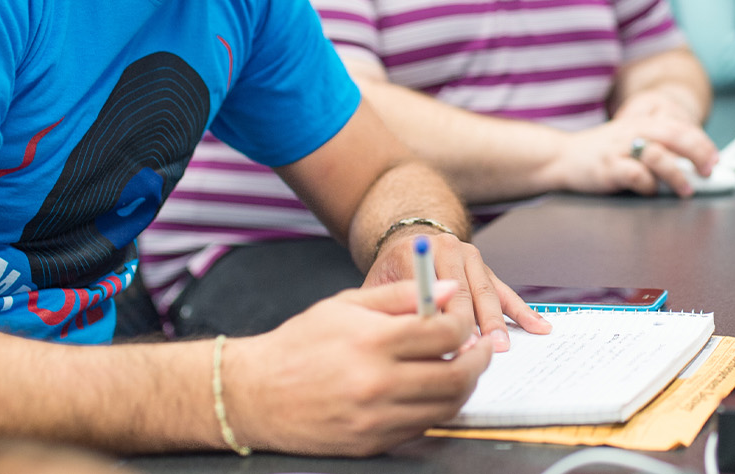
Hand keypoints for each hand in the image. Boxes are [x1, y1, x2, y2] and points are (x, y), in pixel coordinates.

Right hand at [224, 280, 491, 455]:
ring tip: (459, 369)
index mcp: (373, 341)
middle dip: (478, 360)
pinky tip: (430, 392)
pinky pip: (422, 428)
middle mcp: (377, 383)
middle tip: (480, 350)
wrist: (254, 394)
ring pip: (446, 407)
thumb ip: (400, 295)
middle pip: (455, 376)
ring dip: (463, 387)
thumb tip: (447, 290)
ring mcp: (375, 419)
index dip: (465, 326)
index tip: (467, 323)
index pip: (444, 333)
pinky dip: (436, 409)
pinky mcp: (371, 444)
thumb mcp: (345, 304)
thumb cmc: (299, 344)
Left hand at [363, 229, 548, 349]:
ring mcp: (471, 258)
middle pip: (463, 291)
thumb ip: (389, 307)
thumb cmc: (392, 273)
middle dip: (470, 323)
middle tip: (474, 350)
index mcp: (417, 250)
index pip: (430, 287)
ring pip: (486, 293)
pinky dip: (522, 311)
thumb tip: (410, 336)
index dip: (439, 316)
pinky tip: (539, 326)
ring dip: (495, 322)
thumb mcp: (378, 287)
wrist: (412, 242)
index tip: (448, 341)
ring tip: (501, 346)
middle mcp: (448, 249)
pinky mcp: (487, 270)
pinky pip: (506, 293)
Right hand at [535, 103, 718, 197]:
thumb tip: (693, 165)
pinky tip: (649, 191)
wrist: (562, 157)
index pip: (681, 128)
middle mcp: (633, 132)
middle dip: (698, 154)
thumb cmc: (602, 153)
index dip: (703, 143)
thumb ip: (659, 148)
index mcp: (642, 123)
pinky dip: (648, 186)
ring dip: (677, 175)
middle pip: (675, 137)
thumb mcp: (631, 140)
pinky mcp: (608, 168)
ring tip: (685, 190)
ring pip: (658, 155)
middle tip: (708, 172)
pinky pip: (636, 176)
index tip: (716, 160)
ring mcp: (620, 149)